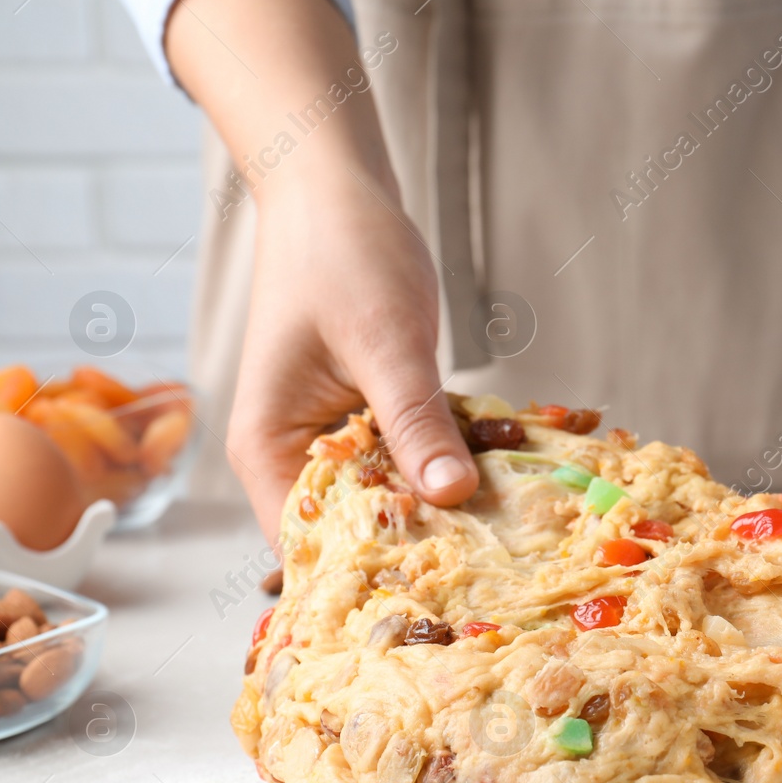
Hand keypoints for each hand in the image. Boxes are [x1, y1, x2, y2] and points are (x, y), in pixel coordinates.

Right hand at [226, 169, 477, 541]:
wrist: (337, 191)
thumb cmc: (342, 254)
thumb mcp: (385, 340)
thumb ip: (415, 421)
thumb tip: (453, 496)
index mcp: (269, 452)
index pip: (312, 548)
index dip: (374, 572)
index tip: (445, 591)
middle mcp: (293, 457)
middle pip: (357, 532)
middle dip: (421, 547)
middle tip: (499, 567)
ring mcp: (334, 440)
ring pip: (392, 499)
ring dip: (443, 508)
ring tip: (512, 534)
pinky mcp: (371, 419)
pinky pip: (411, 461)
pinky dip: (449, 467)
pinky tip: (503, 478)